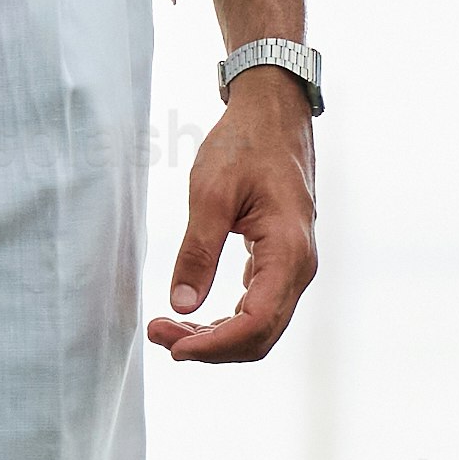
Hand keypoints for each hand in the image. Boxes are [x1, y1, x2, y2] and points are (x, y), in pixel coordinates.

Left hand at [147, 80, 316, 361]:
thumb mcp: (212, 193)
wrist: (275, 113)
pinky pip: (258, 307)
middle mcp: (299, 267)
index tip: (172, 345)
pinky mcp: (281, 260)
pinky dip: (225, 320)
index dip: (214, 345)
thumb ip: (197, 252)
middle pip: (259, 335)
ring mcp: (293, 266)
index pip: (257, 323)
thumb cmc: (247, 143)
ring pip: (259, 326)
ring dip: (214, 336)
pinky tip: (193, 314)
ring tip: (168, 326)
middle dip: (209, 346)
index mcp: (289, 252)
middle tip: (158, 333)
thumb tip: (181, 305)